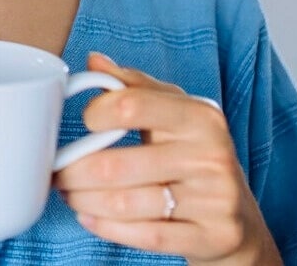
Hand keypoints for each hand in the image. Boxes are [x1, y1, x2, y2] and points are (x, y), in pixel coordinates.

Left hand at [54, 53, 282, 265]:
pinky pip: (144, 235)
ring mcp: (215, 199)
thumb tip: (94, 61)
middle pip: (116, 164)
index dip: (94, 113)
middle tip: (57, 171)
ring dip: (83, 200)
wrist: (239, 218)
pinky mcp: (212, 236)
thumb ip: (135, 86)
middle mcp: (210, 155)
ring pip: (124, 203)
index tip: (83, 123)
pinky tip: (89, 217)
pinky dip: (106, 227)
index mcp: (200, 115)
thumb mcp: (176, 114)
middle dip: (73, 171)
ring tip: (69, 194)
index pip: (130, 105)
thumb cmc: (196, 155)